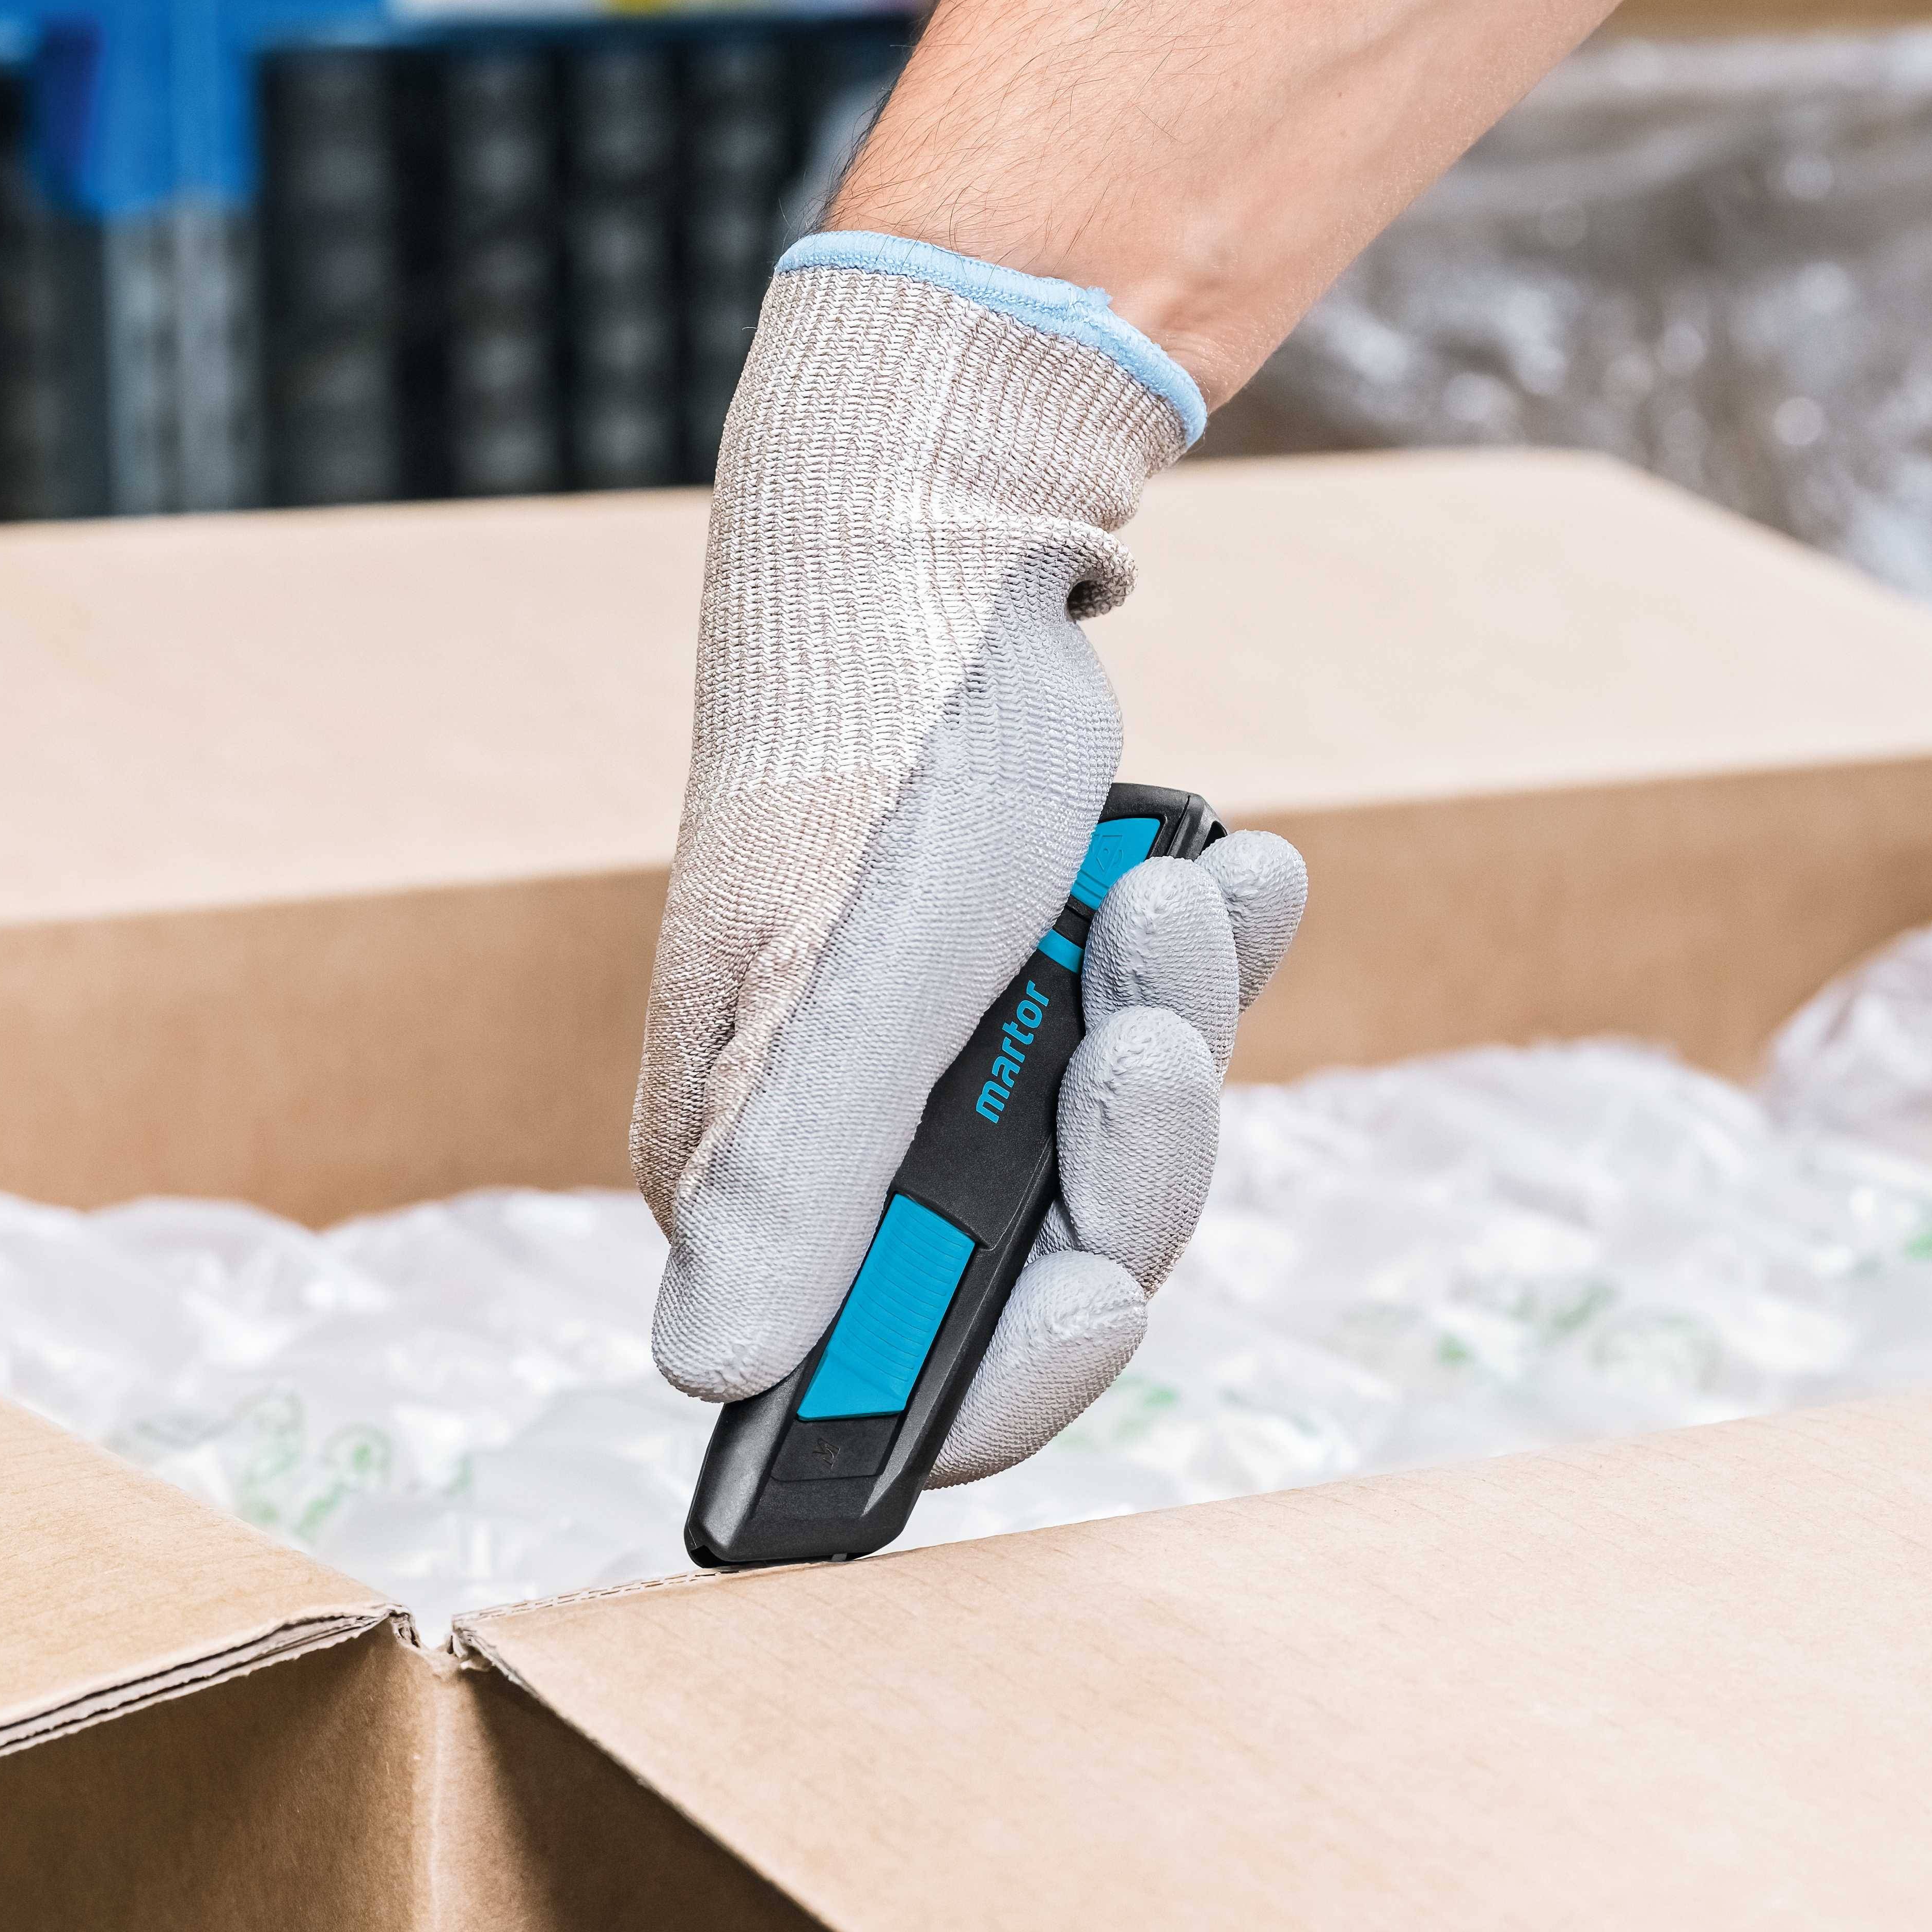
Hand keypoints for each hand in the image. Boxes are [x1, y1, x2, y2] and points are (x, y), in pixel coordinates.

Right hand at [632, 235, 1308, 1479]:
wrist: (943, 552)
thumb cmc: (886, 761)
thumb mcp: (850, 988)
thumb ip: (792, 1184)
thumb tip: (710, 1373)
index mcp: (752, 1178)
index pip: (878, 1379)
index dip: (1007, 1368)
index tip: (1103, 1289)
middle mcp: (836, 1150)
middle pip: (1033, 1272)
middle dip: (1126, 1150)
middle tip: (1144, 1021)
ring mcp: (933, 1075)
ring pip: (1109, 1159)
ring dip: (1172, 1031)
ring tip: (1168, 895)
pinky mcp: (1015, 997)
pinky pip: (1143, 1045)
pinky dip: (1196, 964)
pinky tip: (1220, 874)